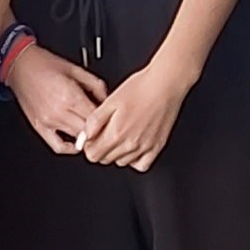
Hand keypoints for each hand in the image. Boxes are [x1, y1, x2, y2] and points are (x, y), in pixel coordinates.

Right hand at [4, 42, 109, 154]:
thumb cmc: (45, 64)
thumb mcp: (76, 69)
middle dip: (99, 130)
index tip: (112, 118)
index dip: (108, 120)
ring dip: (87, 138)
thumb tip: (107, 99)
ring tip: (93, 132)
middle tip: (106, 126)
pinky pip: (57, 146)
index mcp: (70, 95)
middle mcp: (59, 111)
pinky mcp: (40, 127)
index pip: (96, 118)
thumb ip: (96, 85)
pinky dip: (70, 148)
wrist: (20, 66)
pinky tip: (77, 143)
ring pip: (76, 140)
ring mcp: (48, 121)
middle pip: (88, 131)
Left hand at [76, 47, 198, 172]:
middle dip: (102, 148)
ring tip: (122, 134)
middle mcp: (131, 144)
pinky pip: (142, 165)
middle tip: (107, 132)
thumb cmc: (140, 87)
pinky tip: (133, 147)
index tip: (93, 137)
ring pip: (122, 162)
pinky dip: (135, 160)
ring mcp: (145, 147)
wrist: (165, 84)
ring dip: (117, 153)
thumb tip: (84, 136)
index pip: (93, 155)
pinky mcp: (157, 146)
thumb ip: (94, 121)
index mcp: (116, 133)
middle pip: (106, 160)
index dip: (90, 146)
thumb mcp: (110, 101)